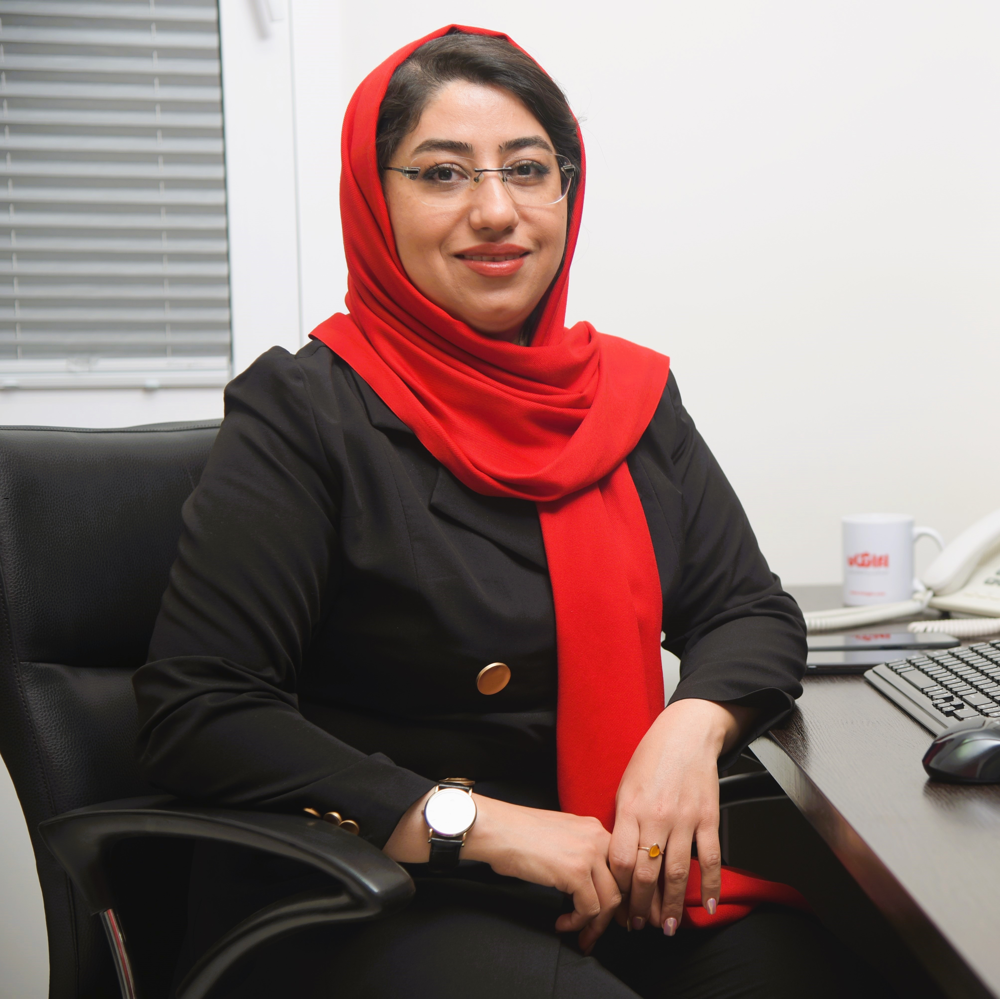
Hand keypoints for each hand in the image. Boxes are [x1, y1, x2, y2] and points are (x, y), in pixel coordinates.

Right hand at [384, 791, 620, 947]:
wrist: (497, 829)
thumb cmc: (517, 834)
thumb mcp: (559, 837)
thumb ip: (579, 853)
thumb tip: (588, 885)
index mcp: (593, 828)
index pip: (620, 865)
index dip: (619, 893)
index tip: (612, 914)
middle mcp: (597, 837)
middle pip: (621, 884)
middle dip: (613, 915)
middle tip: (599, 932)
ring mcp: (589, 854)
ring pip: (610, 900)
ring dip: (595, 925)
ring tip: (580, 935)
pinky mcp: (576, 872)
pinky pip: (590, 909)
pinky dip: (577, 922)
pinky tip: (562, 923)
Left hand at [607, 699, 753, 936]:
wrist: (687, 733)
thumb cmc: (652, 757)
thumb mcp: (625, 786)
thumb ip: (623, 822)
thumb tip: (619, 860)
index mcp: (630, 807)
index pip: (619, 859)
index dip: (618, 888)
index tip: (616, 905)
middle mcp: (656, 816)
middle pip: (646, 873)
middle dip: (641, 906)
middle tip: (638, 926)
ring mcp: (684, 818)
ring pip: (676, 873)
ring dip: (671, 905)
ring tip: (666, 926)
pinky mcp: (709, 818)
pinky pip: (710, 859)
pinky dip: (709, 886)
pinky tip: (705, 906)